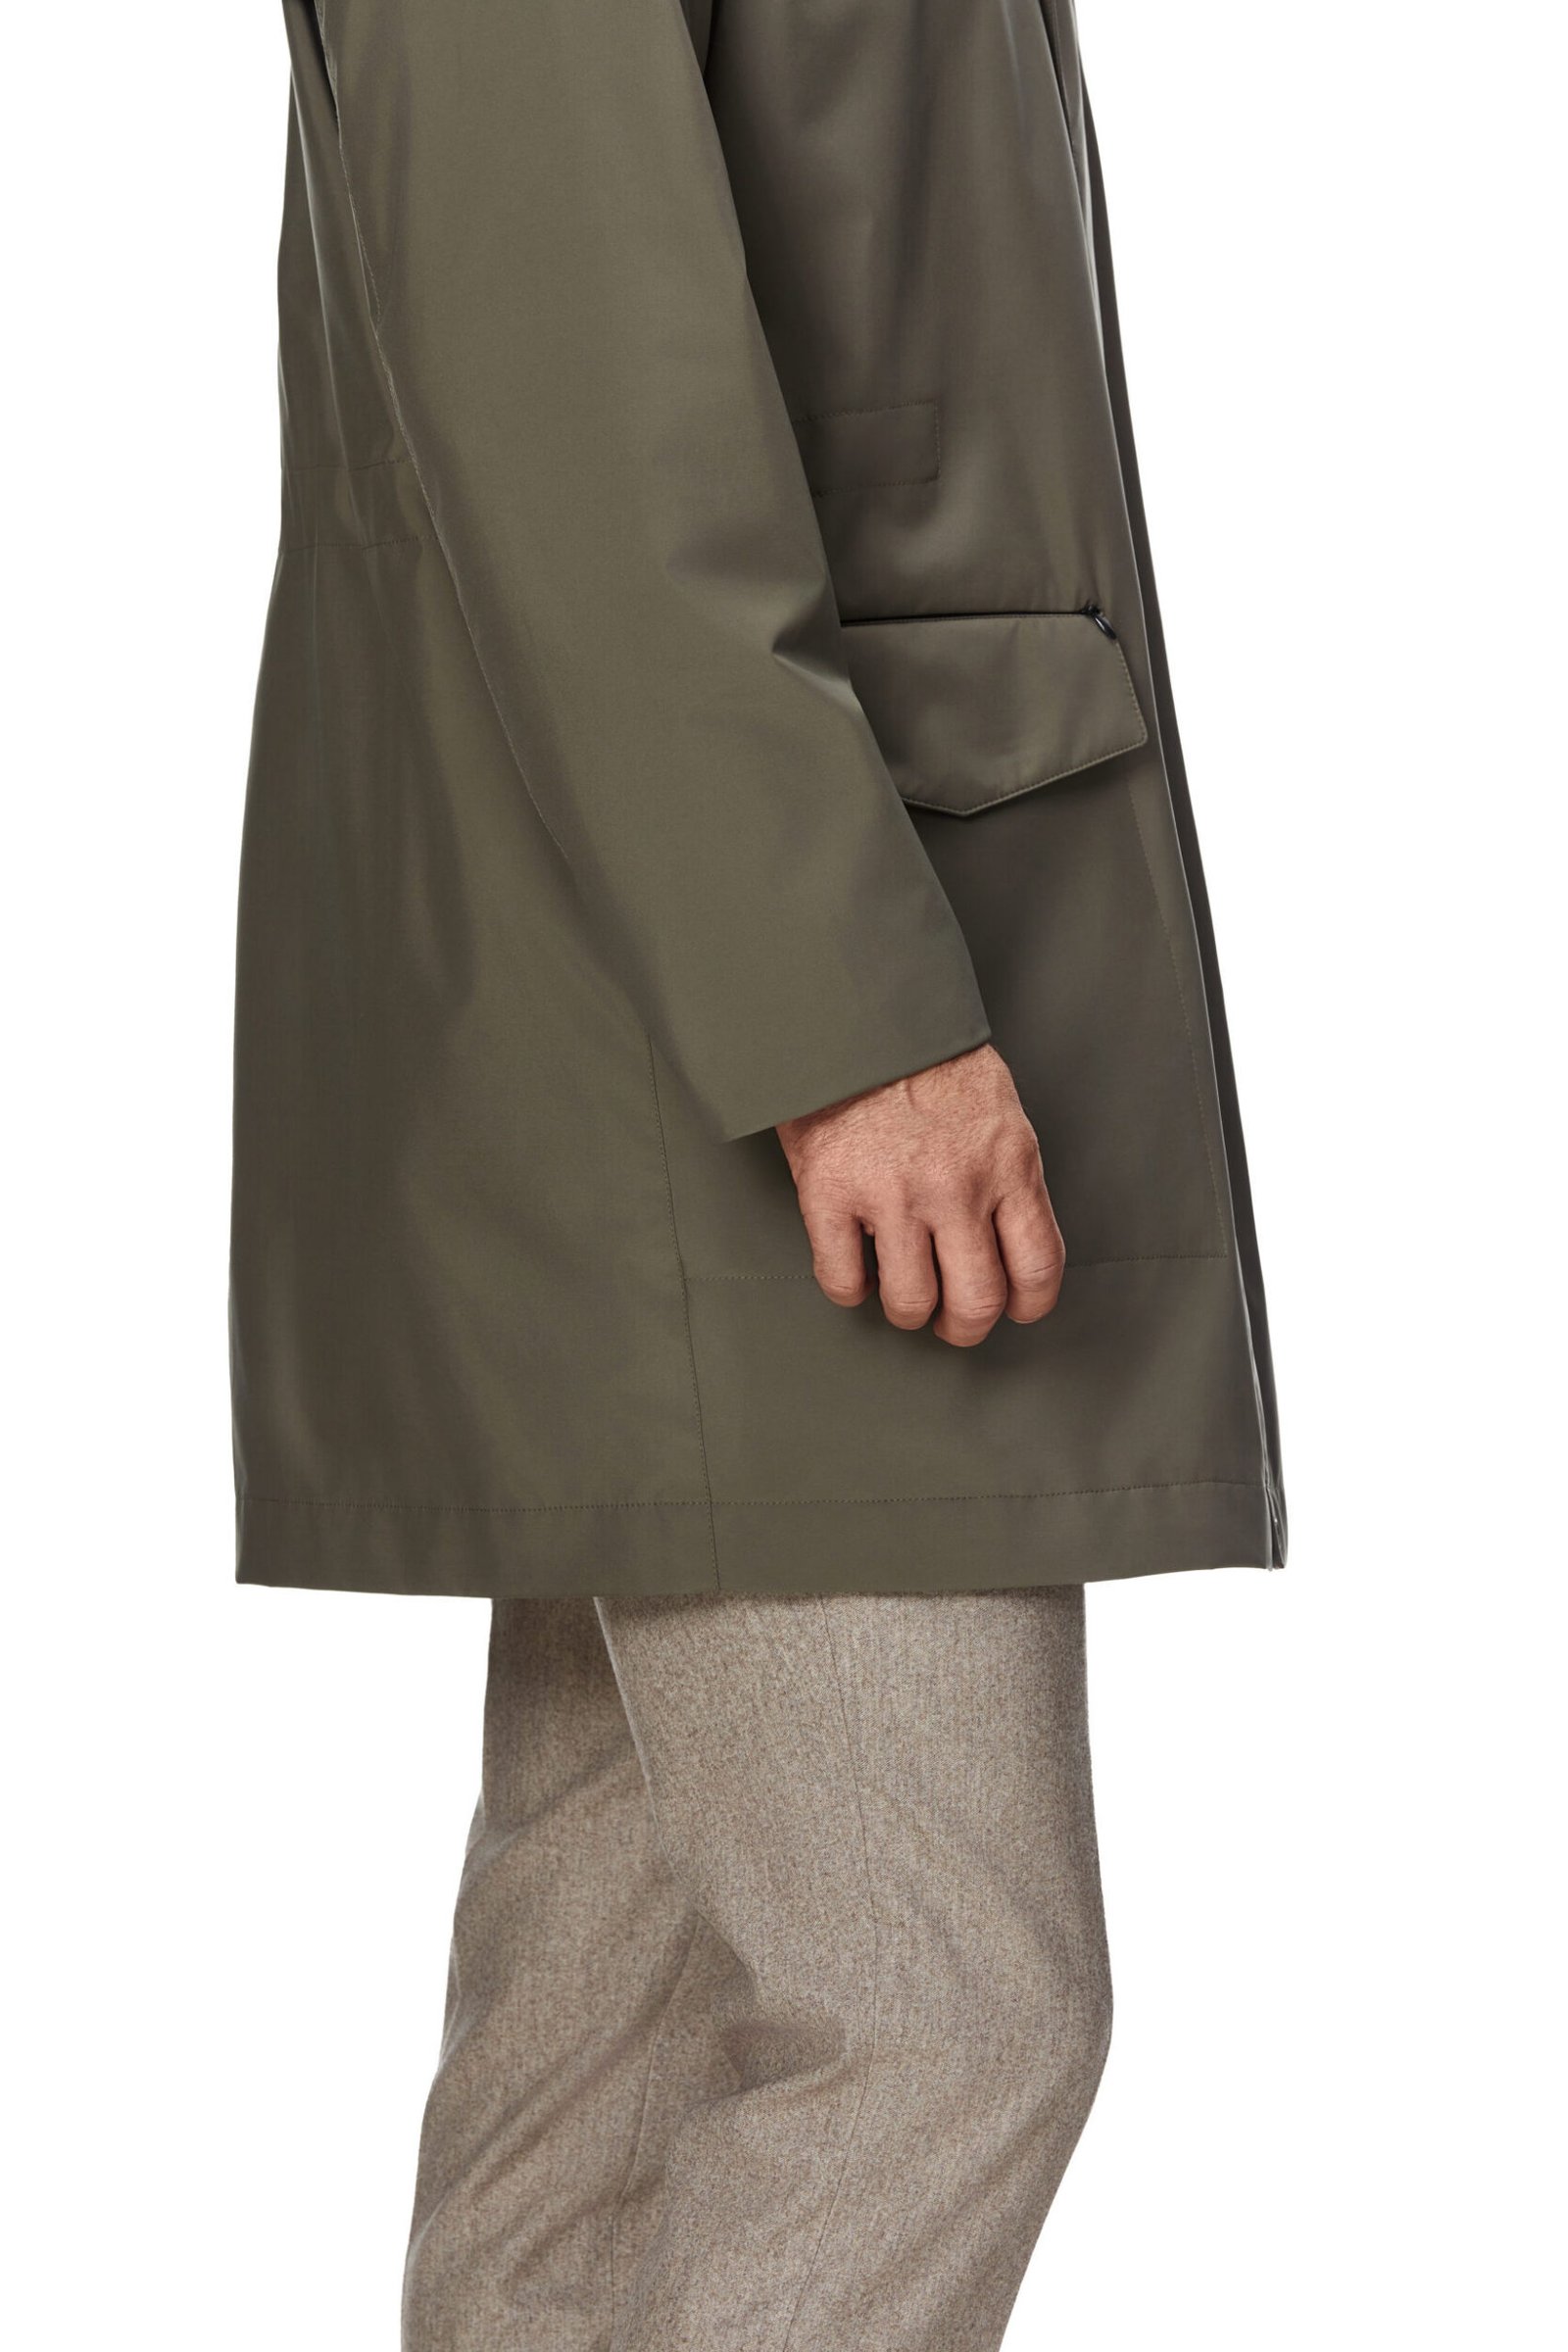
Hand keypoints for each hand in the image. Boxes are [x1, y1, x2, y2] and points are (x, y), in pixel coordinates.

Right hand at [775, 1044, 1064, 1346]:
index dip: (1027, 1304)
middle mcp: (956, 1186)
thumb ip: (1006, 1176)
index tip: (1013, 1307)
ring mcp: (891, 1193)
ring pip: (910, 1303)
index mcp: (1008, 1164)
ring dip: (907, 1311)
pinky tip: (855, 1269)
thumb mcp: (998, 1110)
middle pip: (976, 1301)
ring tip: (900, 1292)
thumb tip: (1008, 1241)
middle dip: (965, 1326)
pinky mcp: (830, 1194)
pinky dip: (850, 1289)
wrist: (855, 1012)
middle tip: (952, 1321)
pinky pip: (843, 1280)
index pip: (1038, 1267)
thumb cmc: (926, 1057)